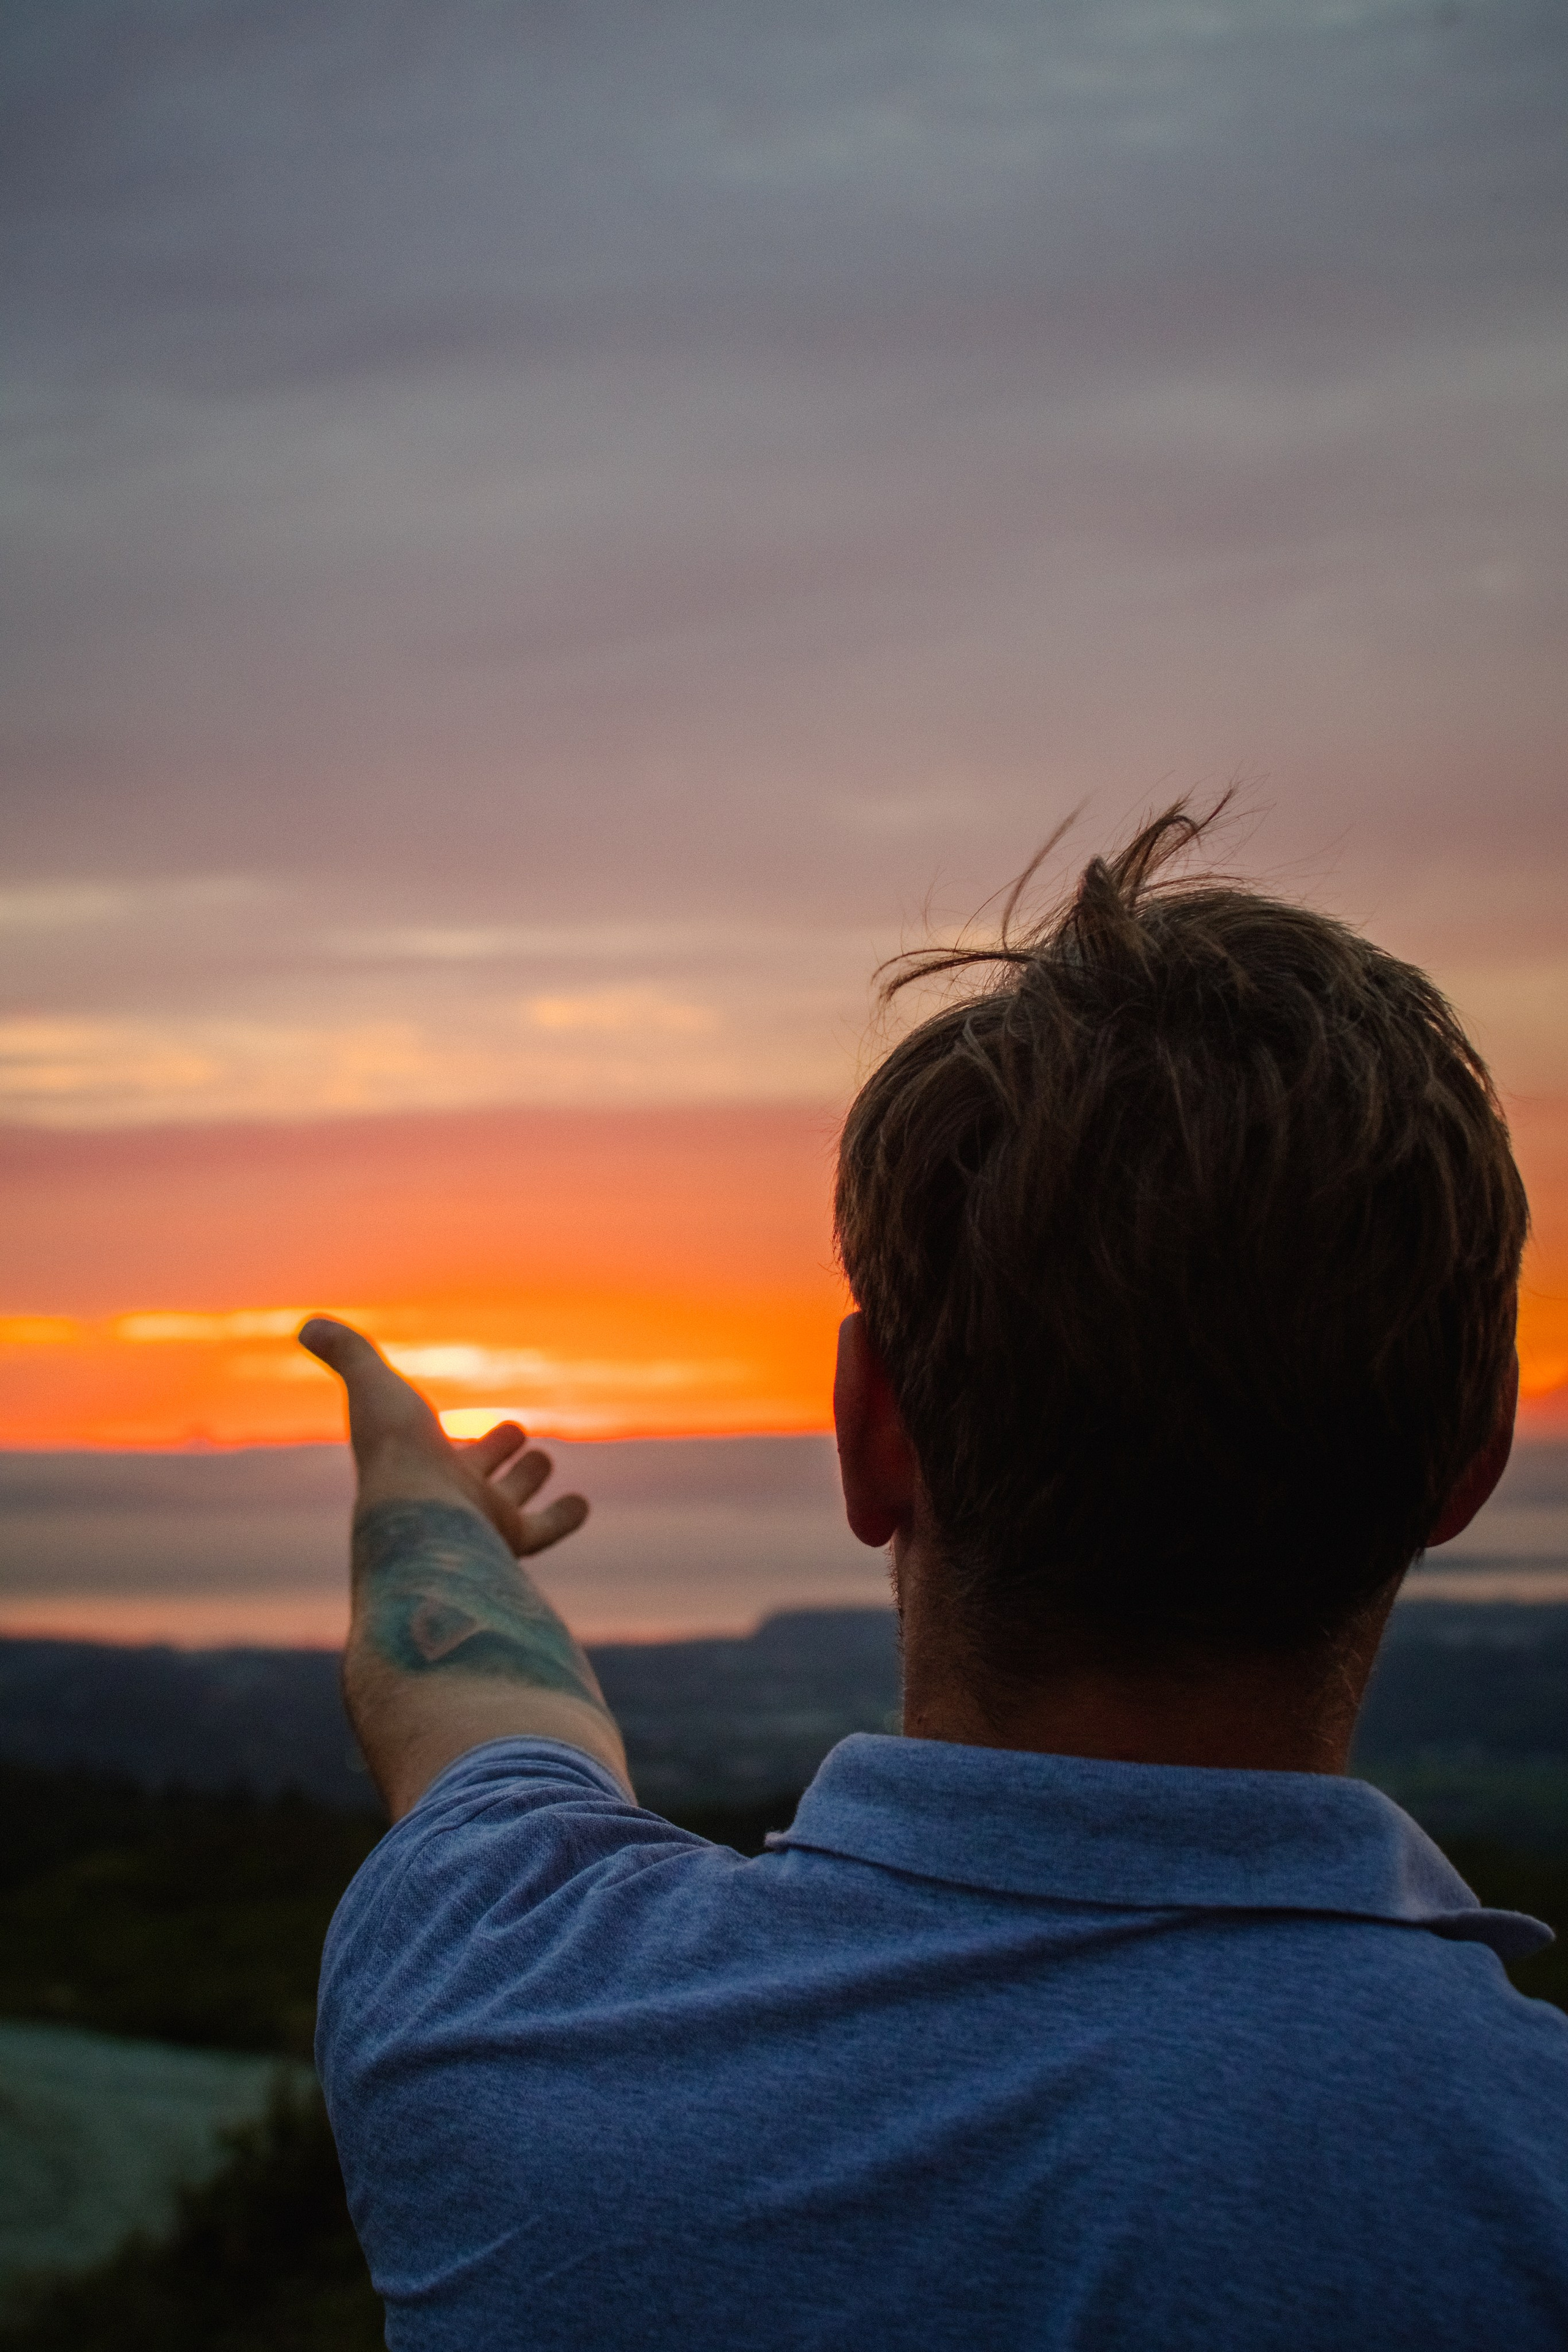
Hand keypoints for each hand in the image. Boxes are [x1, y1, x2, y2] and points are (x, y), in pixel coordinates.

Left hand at [298, 1317, 588, 1558]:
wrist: (418, 1516)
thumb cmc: (394, 1450)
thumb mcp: (372, 1385)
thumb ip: (350, 1352)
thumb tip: (308, 1324)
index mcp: (418, 1458)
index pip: (439, 1439)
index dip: (448, 1420)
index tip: (457, 1408)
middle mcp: (446, 1492)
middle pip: (474, 1471)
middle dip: (493, 1452)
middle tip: (516, 1433)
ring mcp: (478, 1520)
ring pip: (511, 1501)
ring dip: (528, 1479)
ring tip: (546, 1460)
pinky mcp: (509, 1540)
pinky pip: (543, 1530)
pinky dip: (564, 1516)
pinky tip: (581, 1504)